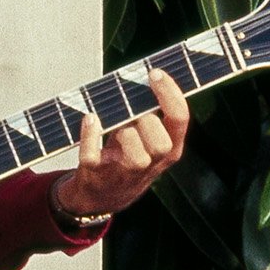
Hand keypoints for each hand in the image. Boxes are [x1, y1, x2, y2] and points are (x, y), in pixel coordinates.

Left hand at [55, 65, 190, 227]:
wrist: (103, 196)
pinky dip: (90, 136)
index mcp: (170, 149)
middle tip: (133, 112)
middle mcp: (151, 164)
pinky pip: (93, 157)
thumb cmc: (127, 154)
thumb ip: (151, 111)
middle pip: (161, 145)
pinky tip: (90, 118)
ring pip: (135, 157)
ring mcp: (124, 173)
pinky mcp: (97, 175)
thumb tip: (147, 73)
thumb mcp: (147, 137)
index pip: (180, 120)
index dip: (169, 94)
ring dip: (124, 132)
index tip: (154, 73)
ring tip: (113, 123)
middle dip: (148, 122)